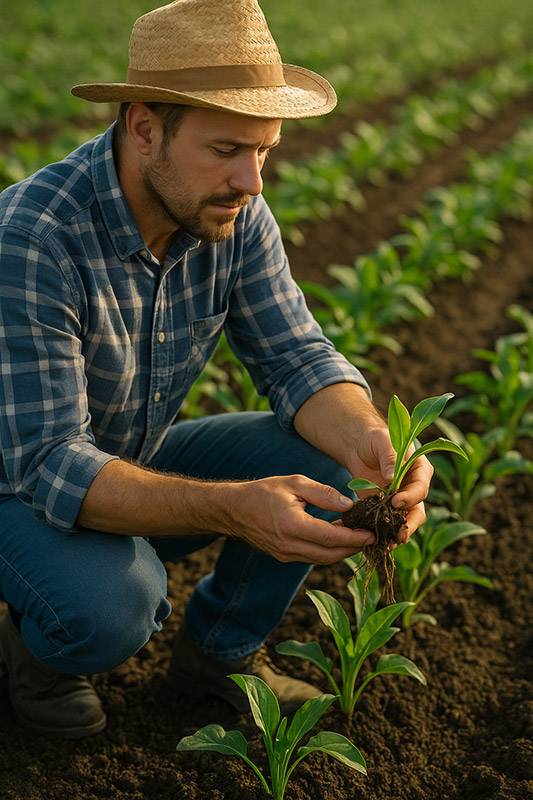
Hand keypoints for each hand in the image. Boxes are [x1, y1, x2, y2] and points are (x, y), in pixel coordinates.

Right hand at [226, 474, 375, 564]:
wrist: (234, 509)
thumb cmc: (264, 491)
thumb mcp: (295, 483)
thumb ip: (323, 494)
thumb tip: (349, 505)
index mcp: (292, 525)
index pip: (331, 537)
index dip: (355, 538)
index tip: (372, 534)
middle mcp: (288, 545)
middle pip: (330, 555)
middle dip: (353, 549)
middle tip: (372, 539)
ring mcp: (285, 554)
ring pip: (322, 560)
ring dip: (342, 552)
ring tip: (359, 539)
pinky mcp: (284, 556)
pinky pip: (312, 557)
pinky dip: (328, 551)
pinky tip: (338, 539)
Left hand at [347, 425, 433, 542]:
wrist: (360, 447)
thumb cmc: (375, 439)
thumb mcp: (382, 441)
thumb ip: (389, 457)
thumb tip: (392, 477)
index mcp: (420, 470)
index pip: (421, 487)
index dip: (410, 496)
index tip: (395, 502)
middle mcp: (414, 488)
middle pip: (418, 510)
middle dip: (409, 524)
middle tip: (399, 536)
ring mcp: (402, 501)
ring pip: (405, 522)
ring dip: (398, 534)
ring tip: (388, 545)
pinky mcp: (387, 509)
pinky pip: (389, 524)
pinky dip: (384, 533)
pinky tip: (376, 541)